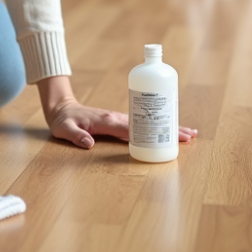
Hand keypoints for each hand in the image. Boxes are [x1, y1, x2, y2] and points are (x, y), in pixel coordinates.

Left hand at [47, 98, 198, 147]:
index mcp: (107, 120)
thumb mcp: (65, 129)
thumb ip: (76, 136)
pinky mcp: (119, 119)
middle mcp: (117, 116)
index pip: (134, 128)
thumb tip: (89, 144)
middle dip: (170, 127)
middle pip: (148, 121)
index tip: (171, 135)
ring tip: (187, 134)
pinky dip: (156, 124)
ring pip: (147, 120)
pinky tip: (168, 130)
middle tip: (190, 136)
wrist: (62, 107)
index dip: (153, 131)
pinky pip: (141, 121)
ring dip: (167, 125)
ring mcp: (119, 116)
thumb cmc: (63, 120)